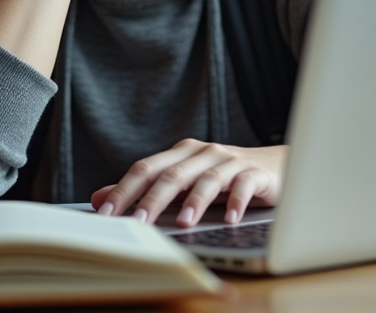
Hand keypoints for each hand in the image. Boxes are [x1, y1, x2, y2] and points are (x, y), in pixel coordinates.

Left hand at [90, 139, 285, 227]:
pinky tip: (230, 219)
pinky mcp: (255, 173)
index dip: (124, 189)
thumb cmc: (224, 177)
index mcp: (181, 153)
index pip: (146, 168)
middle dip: (153, 199)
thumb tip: (100, 198)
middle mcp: (203, 153)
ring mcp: (230, 161)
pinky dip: (236, 202)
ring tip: (183, 223)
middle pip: (173, 174)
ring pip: (208, 179)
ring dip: (194, 202)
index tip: (106, 213)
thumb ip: (145, 189)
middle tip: (138, 222)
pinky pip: (244, 186)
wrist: (276, 166)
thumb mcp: (184, 181)